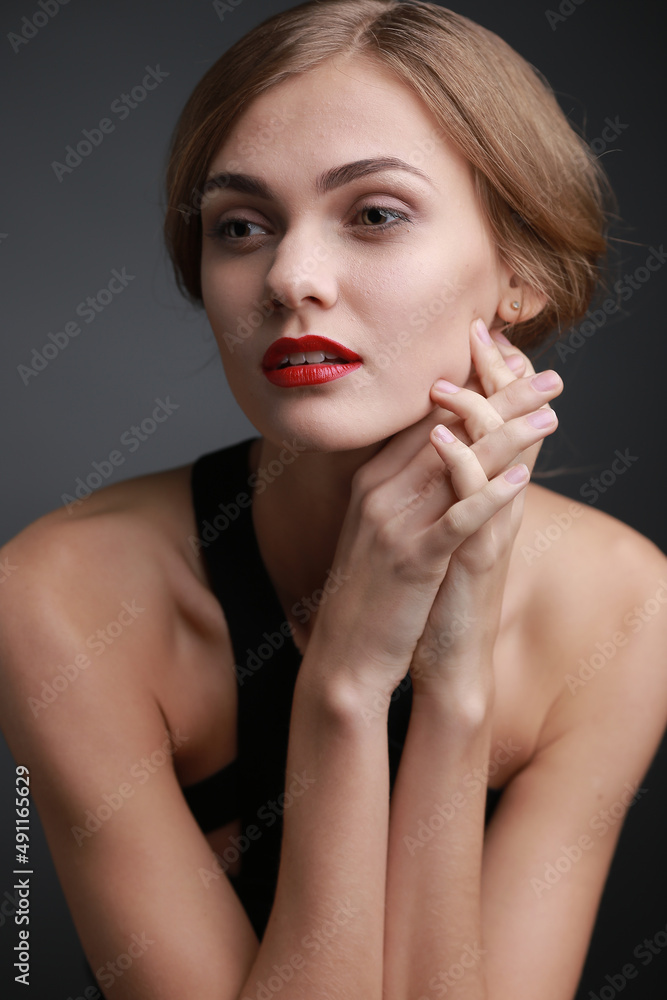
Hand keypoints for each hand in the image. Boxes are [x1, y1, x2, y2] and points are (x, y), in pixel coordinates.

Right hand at [305, 319, 561, 700]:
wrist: (345, 652)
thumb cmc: (369, 590)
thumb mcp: (379, 529)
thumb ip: (403, 489)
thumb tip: (437, 457)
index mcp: (372, 480)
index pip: (428, 421)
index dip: (473, 391)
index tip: (512, 370)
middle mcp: (379, 492)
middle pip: (448, 432)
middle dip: (501, 400)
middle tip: (547, 378)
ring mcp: (394, 524)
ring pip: (456, 466)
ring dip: (508, 436)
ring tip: (549, 413)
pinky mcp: (412, 560)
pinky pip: (456, 518)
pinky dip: (489, 495)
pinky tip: (522, 477)